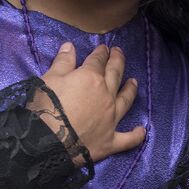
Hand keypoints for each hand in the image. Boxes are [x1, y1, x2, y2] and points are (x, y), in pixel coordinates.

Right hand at [37, 42, 144, 163]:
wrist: (48, 142)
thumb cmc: (46, 107)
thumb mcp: (49, 79)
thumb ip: (62, 62)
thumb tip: (70, 46)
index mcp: (91, 78)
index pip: (98, 60)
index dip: (101, 52)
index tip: (104, 48)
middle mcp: (106, 95)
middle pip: (115, 74)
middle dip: (117, 61)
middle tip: (119, 53)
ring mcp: (111, 118)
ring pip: (125, 101)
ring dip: (130, 90)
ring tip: (134, 82)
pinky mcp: (111, 140)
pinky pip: (128, 138)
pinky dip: (136, 135)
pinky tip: (142, 131)